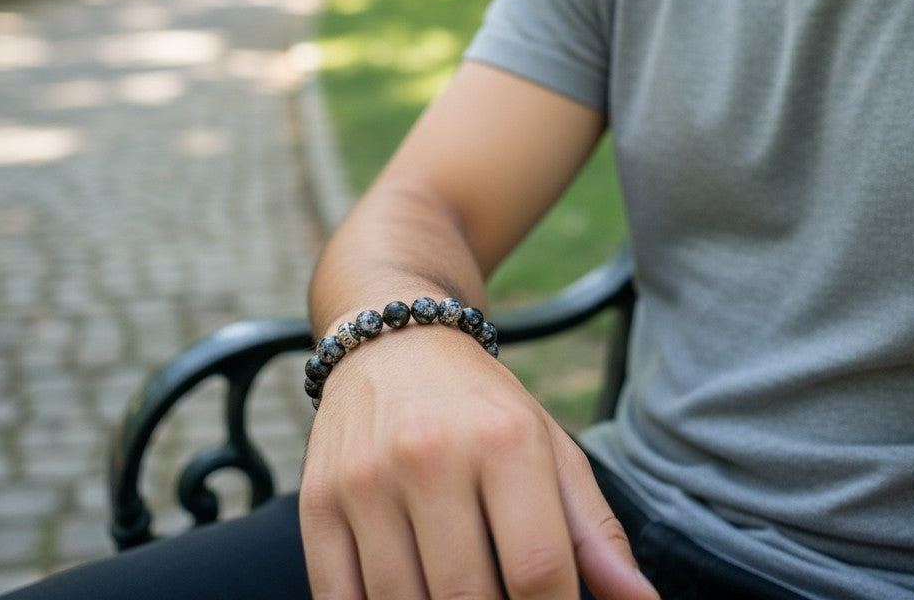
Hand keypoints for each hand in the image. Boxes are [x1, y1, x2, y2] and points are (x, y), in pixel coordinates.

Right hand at [299, 327, 659, 599]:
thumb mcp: (547, 446)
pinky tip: (407, 595)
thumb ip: (595, 530)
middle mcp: (430, 454)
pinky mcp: (318, 499)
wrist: (393, 339)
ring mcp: (366, 479)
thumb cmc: (481, 404)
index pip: (539, 573)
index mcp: (504, 440)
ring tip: (458, 591)